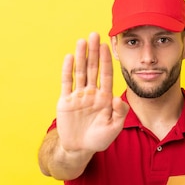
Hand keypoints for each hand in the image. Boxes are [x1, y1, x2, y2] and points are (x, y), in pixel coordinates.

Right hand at [57, 32, 128, 154]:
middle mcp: (92, 93)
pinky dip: (67, 70)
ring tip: (82, 41)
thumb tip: (118, 99)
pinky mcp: (65, 101)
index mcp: (104, 98)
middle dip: (94, 52)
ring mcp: (78, 96)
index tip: (107, 46)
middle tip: (95, 35)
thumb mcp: (114, 128)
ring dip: (81, 56)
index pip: (106, 75)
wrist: (79, 148)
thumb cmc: (99, 140)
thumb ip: (119, 114)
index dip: (106, 61)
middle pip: (93, 68)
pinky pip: (67, 83)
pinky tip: (69, 57)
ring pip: (80, 72)